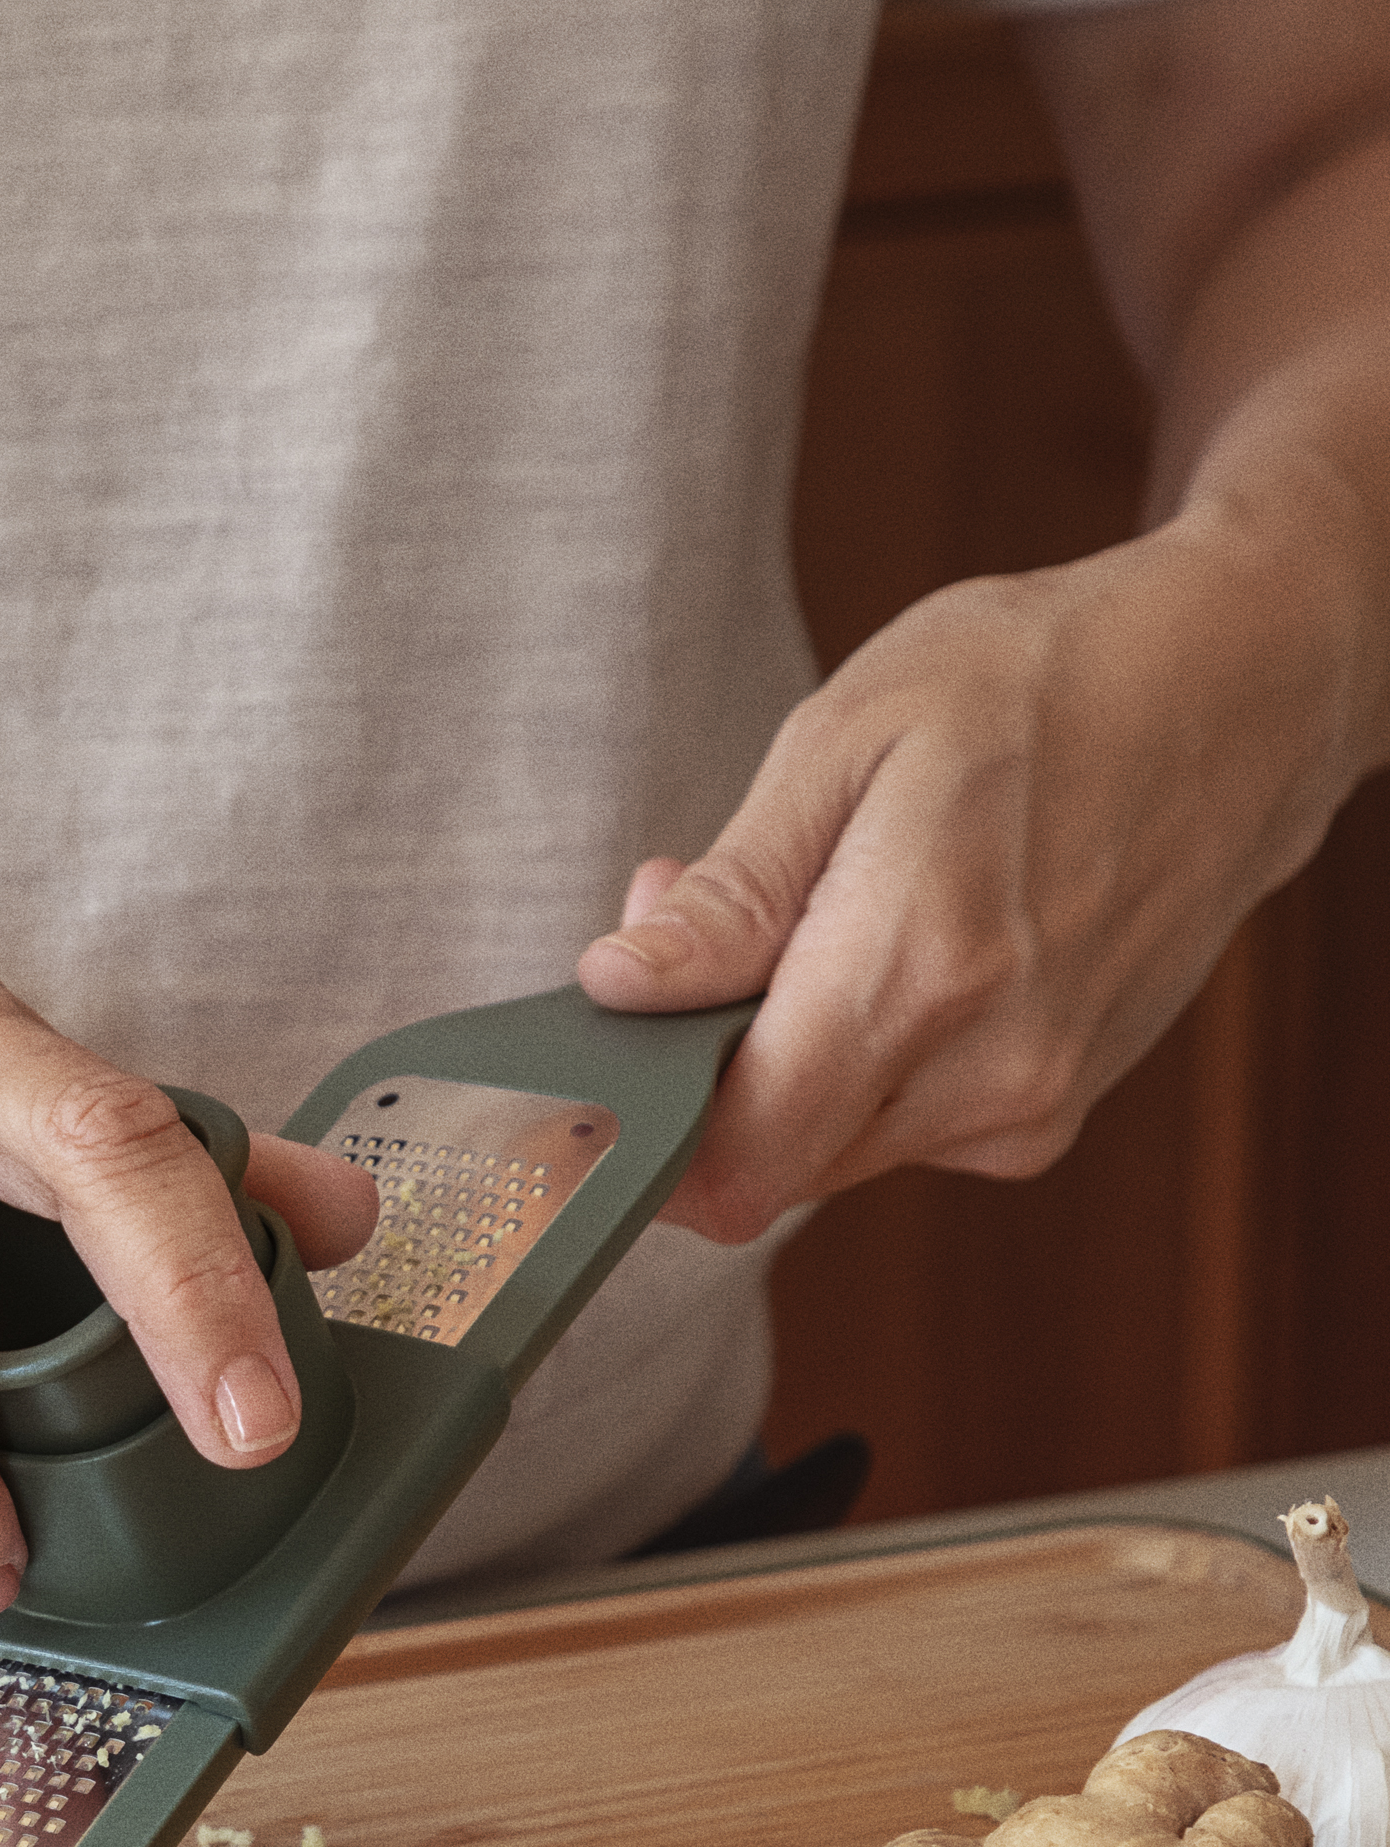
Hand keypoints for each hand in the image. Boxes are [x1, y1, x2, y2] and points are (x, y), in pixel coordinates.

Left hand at [574, 507, 1362, 1243]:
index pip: (733, 1160)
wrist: (1237, 693)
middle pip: (767, 1165)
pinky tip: (891, 950)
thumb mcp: (850, 739)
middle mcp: (987, 1072)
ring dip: (780, 1061)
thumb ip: (732, 894)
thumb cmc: (1041, 681)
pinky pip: (895, 1129)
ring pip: (827, 1152)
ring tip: (814, 914)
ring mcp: (1029, 1106)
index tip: (611, 1050)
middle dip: (702, 1070)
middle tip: (698, 923)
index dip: (645, 1126)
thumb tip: (618, 989)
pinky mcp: (1048, 1113)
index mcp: (923, 974)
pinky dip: (857, 1062)